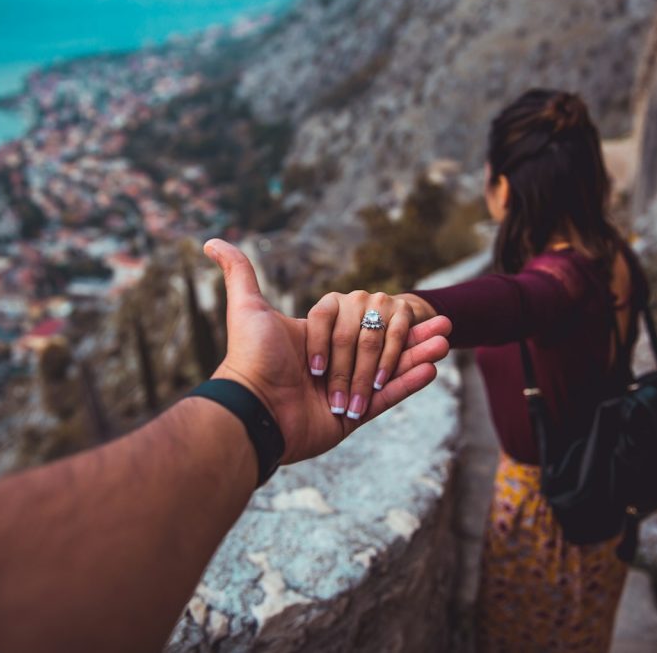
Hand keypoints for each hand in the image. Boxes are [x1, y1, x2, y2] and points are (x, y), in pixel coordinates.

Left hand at [203, 239, 450, 463]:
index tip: (407, 307)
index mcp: (316, 341)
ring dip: (418, 355)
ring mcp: (344, 391)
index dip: (382, 318)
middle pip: (379, 345)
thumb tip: (210, 239)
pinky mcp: (353, 417)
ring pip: (389, 369)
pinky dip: (409, 383)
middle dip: (411, 337)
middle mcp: (331, 365)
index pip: (356, 324)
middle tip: (444, 325)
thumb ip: (238, 272)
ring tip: (446, 341)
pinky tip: (432, 366)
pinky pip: (388, 398)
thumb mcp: (247, 307)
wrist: (256, 408)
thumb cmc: (252, 356)